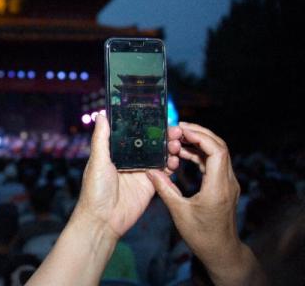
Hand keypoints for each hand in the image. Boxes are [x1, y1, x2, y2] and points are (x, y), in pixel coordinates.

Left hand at [73, 113, 181, 239]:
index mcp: (115, 152)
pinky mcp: (150, 185)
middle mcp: (129, 160)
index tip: (160, 118)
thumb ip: (101, 138)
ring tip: (176, 144)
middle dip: (163, 136)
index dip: (147, 126)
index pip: (134, 134)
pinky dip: (171, 165)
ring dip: (169, 148)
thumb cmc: (95, 190)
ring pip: (159, 155)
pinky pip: (164, 172)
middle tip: (175, 130)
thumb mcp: (97, 161)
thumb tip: (101, 115)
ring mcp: (140, 172)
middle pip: (150, 143)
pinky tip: (175, 160)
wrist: (103, 220)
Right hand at [147, 122, 261, 284]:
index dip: (200, 136)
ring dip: (199, 142)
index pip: (217, 151)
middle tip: (177, 128)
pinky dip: (200, 154)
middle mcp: (227, 182)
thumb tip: (150, 171)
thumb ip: (165, 189)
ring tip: (177, 139)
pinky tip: (183, 153)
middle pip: (219, 146)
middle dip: (199, 133)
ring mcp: (228, 183)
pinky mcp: (224, 185)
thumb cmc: (202, 236)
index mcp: (218, 187)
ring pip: (218, 153)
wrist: (221, 251)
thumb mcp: (179, 212)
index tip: (181, 131)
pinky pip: (214, 162)